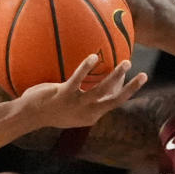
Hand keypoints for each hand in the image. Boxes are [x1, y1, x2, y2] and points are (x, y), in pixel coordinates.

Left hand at [20, 54, 146, 128]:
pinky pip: (78, 79)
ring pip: (102, 90)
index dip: (123, 89)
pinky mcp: (64, 95)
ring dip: (116, 76)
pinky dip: (86, 68)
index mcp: (91, 116)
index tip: (131, 77)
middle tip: (144, 75)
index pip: (112, 102)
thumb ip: (82, 98)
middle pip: (115, 100)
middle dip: (131, 88)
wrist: (30, 116)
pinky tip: (93, 57)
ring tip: (126, 63)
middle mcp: (87, 112)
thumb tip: (92, 83)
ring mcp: (76, 104)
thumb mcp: (70, 107)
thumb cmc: (49, 109)